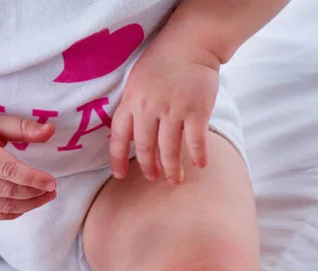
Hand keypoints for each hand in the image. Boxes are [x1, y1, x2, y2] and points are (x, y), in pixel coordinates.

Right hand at [0, 110, 56, 219]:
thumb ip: (22, 127)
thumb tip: (51, 131)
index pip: (7, 169)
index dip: (32, 178)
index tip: (52, 182)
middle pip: (6, 191)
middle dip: (34, 194)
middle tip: (52, 190)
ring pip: (1, 207)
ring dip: (28, 205)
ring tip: (44, 197)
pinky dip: (13, 213)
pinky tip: (27, 204)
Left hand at [110, 38, 220, 183]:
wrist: (191, 42)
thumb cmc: (162, 61)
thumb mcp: (137, 81)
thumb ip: (133, 107)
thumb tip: (131, 136)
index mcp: (131, 101)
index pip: (119, 137)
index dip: (117, 159)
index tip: (119, 175)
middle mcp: (149, 109)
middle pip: (145, 148)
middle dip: (149, 168)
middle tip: (153, 178)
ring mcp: (174, 111)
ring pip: (169, 150)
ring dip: (172, 169)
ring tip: (174, 180)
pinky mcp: (196, 111)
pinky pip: (196, 141)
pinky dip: (198, 156)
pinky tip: (200, 165)